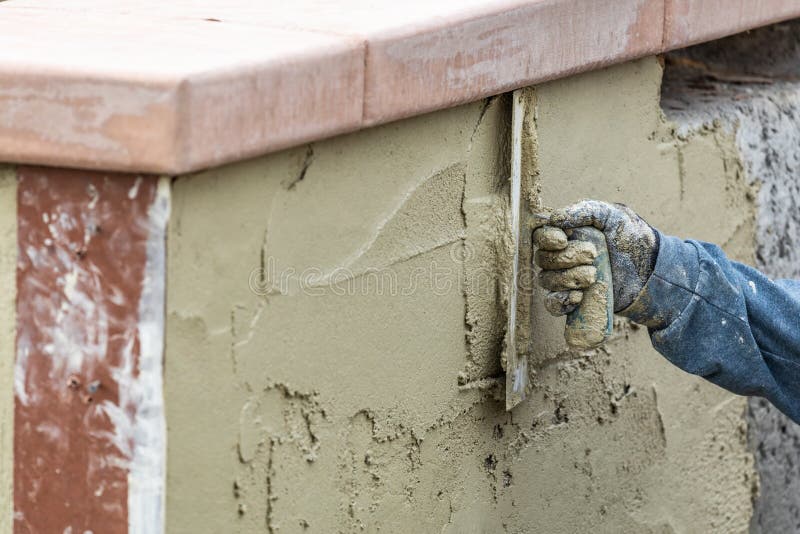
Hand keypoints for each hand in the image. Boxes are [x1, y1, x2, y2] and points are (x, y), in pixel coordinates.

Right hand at [534, 200, 658, 313]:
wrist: (654, 272)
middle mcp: (563, 257)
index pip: (541, 236)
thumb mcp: (614, 215)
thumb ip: (586, 210)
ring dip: (566, 278)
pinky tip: (578, 296)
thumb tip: (555, 218)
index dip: (547, 239)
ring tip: (594, 276)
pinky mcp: (575, 301)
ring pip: (547, 281)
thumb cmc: (634, 239)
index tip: (563, 240)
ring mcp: (567, 280)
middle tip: (593, 255)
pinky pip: (553, 304)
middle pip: (543, 260)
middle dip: (565, 258)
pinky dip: (560, 301)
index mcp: (568, 234)